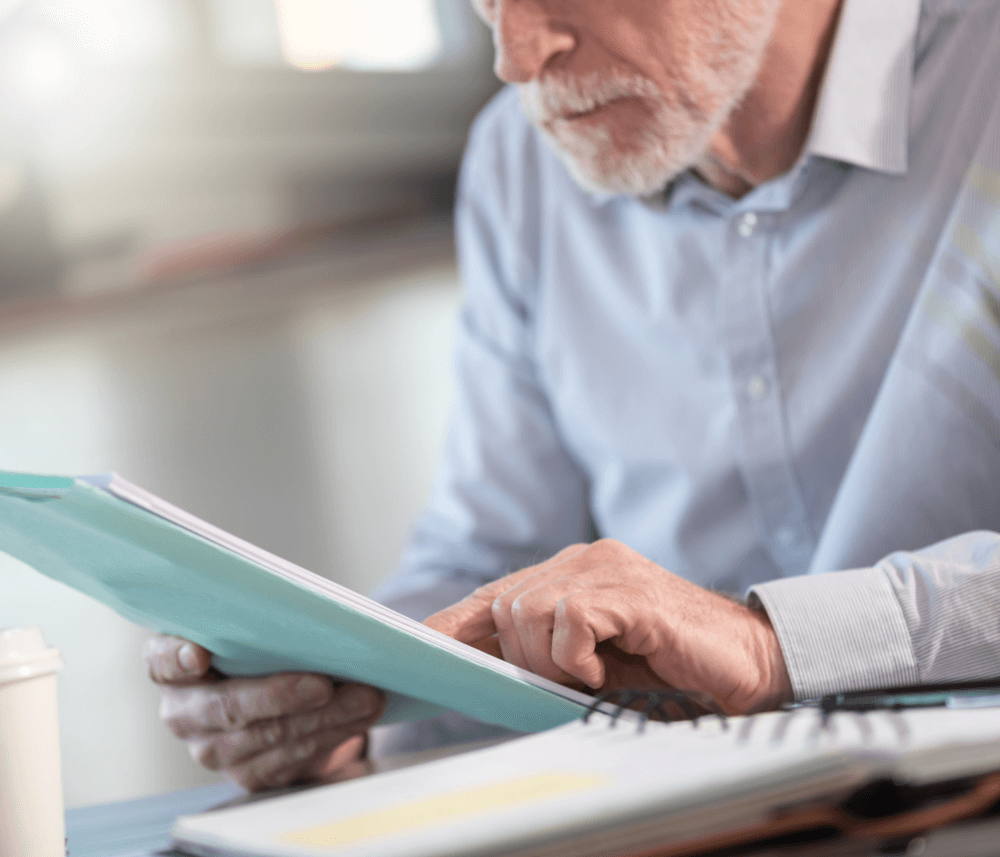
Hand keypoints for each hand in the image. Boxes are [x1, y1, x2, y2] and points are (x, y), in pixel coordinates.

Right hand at [144, 635, 384, 790]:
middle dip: (282, 695)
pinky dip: (332, 735)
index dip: (178, 659)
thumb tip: (311, 612)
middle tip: (324, 684)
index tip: (200, 655)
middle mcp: (184, 712)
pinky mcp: (248, 775)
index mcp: (173, 666)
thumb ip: (262, 620)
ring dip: (325, 718)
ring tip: (365, 697)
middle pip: (228, 707)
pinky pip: (291, 759)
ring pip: (270, 737)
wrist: (276, 697)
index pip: (162, 661)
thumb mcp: (252, 629)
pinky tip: (360, 717)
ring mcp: (213, 750)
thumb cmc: (261, 648)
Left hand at [425, 540, 792, 714]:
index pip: (497, 593)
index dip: (457, 621)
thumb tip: (487, 671)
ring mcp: (607, 569)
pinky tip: (603, 672)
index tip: (422, 646)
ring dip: (547, 662)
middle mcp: (584, 560)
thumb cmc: (669, 666)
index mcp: (572, 573)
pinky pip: (568, 620)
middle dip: (520, 658)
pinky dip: (575, 658)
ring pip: (527, 611)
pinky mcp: (630, 590)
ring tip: (588, 679)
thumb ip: (546, 655)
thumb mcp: (594, 664)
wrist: (748, 662)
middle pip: (505, 605)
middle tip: (566, 682)